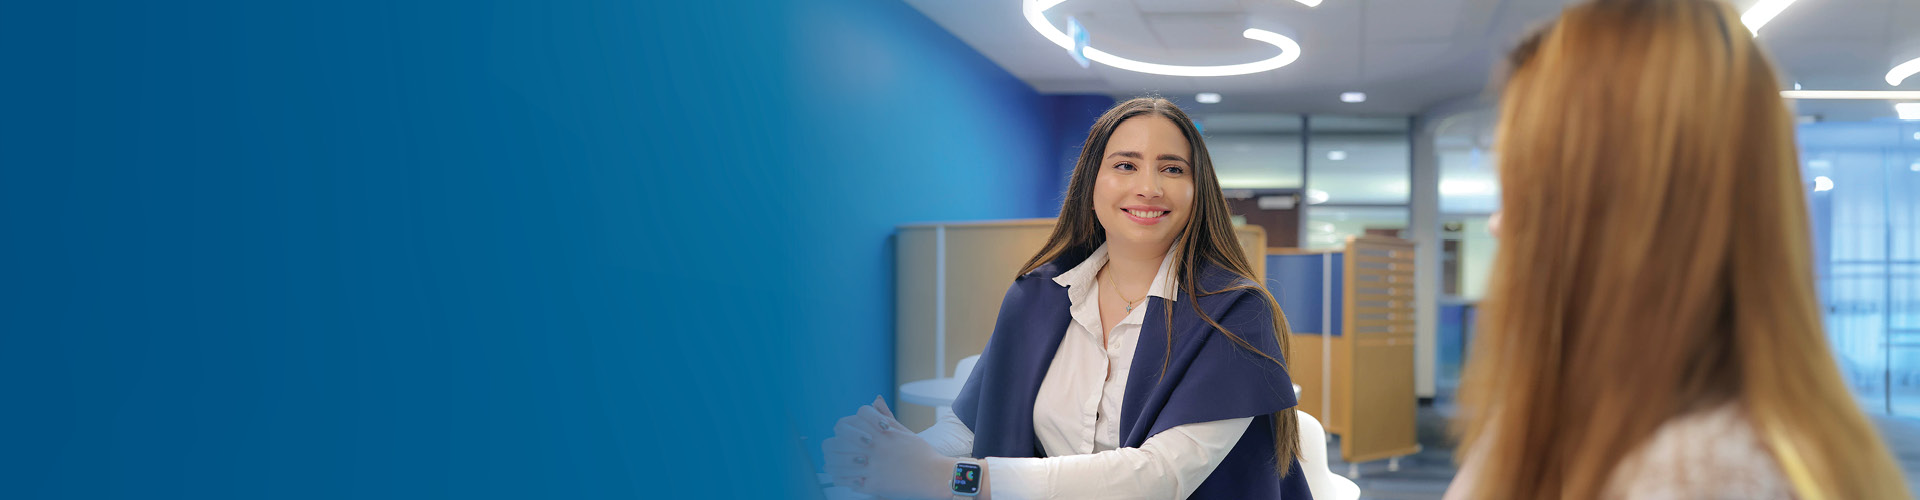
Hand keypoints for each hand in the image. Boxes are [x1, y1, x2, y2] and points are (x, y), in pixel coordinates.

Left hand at [820, 396, 952, 499]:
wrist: (935, 476)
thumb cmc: (922, 454)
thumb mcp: (904, 431)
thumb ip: (886, 416)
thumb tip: (875, 400)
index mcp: (883, 431)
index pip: (854, 418)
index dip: (849, 423)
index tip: (849, 431)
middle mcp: (876, 446)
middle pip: (840, 437)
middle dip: (836, 441)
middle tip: (836, 447)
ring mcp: (873, 466)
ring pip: (837, 461)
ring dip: (833, 460)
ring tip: (834, 462)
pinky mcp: (874, 485)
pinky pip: (846, 480)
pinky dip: (841, 478)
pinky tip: (844, 476)